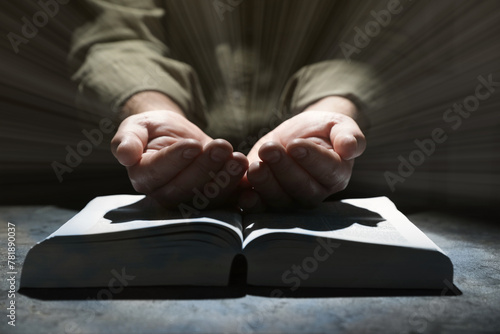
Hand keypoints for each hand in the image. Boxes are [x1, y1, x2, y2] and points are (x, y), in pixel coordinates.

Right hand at [111, 93, 247, 208]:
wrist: (176, 136)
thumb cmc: (152, 130)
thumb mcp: (136, 127)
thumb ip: (127, 139)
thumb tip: (123, 154)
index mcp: (143, 177)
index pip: (158, 173)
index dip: (176, 160)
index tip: (193, 144)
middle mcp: (164, 195)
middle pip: (184, 189)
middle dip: (205, 168)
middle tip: (221, 147)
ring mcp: (189, 201)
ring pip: (207, 198)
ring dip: (225, 179)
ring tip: (238, 159)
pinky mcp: (212, 201)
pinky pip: (226, 201)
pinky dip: (238, 191)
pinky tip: (249, 176)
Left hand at [239, 96, 365, 210]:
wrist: (298, 135)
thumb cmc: (322, 130)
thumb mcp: (339, 125)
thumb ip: (349, 135)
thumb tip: (351, 148)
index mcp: (336, 174)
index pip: (327, 170)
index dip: (311, 159)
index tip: (295, 145)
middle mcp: (315, 192)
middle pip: (301, 187)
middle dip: (283, 168)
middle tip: (270, 149)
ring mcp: (291, 199)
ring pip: (280, 198)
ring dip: (266, 184)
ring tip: (256, 165)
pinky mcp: (268, 200)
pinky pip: (261, 207)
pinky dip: (252, 203)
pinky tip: (244, 195)